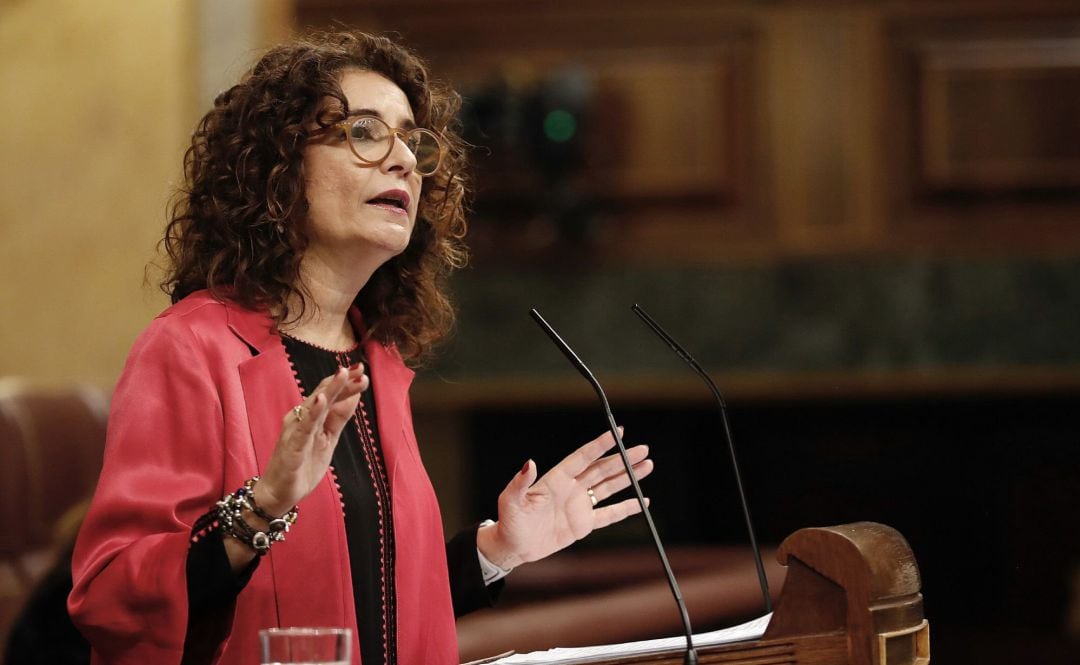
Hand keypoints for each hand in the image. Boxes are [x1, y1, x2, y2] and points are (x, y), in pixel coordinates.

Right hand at [254, 363, 367, 515]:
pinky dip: (312, 413)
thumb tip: (354, 396)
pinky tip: (321, 400)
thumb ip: (339, 418)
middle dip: (342, 381)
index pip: (330, 394)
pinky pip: (304, 427)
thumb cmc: (303, 464)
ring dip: (330, 389)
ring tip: (343, 374)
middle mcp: (300, 418)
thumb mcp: (328, 439)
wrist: (279, 493)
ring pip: (315, 406)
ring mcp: (296, 431)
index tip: (363, 370)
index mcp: (311, 416)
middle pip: (323, 394)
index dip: (347, 382)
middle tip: (360, 368)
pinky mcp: (292, 446)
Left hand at [477, 429, 652, 569]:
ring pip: (609, 487)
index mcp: (556, 479)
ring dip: (628, 477)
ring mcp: (579, 505)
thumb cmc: (510, 522)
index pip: (583, 457)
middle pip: (602, 469)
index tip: (618, 432)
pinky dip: (627, 508)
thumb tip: (529, 463)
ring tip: (647, 466)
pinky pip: (609, 514)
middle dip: (623, 459)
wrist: (513, 546)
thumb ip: (521, 482)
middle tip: (643, 450)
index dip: (600, 445)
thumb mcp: (511, 501)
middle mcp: (571, 488)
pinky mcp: (584, 524)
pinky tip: (642, 501)